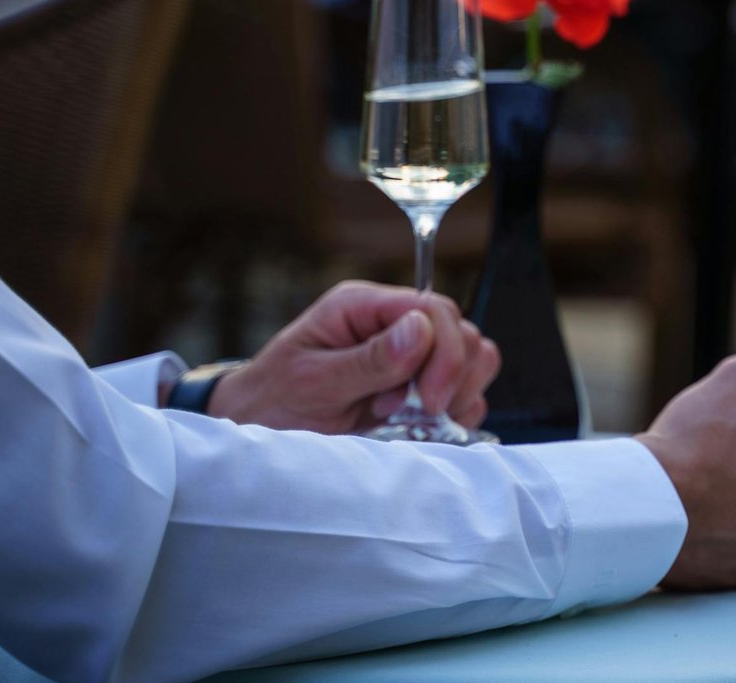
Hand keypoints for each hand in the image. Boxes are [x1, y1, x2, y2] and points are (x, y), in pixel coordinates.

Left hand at [205, 281, 500, 434]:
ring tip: (413, 420)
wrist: (260, 431)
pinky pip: (467, 392)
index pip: (434, 310)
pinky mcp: (422, 386)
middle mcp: (394, 323)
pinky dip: (456, 415)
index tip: (427, 402)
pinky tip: (419, 428)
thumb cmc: (274, 401)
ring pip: (476, 358)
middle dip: (450, 378)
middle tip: (413, 413)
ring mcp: (413, 354)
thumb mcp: (312, 381)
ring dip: (456, 395)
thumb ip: (368, 359)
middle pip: (462, 332)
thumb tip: (420, 330)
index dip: (444, 354)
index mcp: (365, 306)